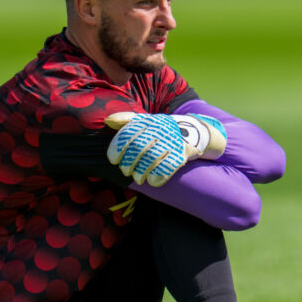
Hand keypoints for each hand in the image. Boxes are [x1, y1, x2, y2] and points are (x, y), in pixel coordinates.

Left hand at [105, 112, 226, 186]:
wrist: (194, 130)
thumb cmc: (163, 129)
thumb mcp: (146, 121)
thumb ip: (126, 121)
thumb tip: (107, 120)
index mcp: (149, 121)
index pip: (129, 133)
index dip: (118, 147)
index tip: (113, 160)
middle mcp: (160, 129)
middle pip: (139, 147)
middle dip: (129, 162)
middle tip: (125, 171)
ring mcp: (172, 140)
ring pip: (152, 158)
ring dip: (142, 171)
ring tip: (138, 179)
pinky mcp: (183, 152)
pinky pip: (169, 165)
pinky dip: (159, 175)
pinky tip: (152, 181)